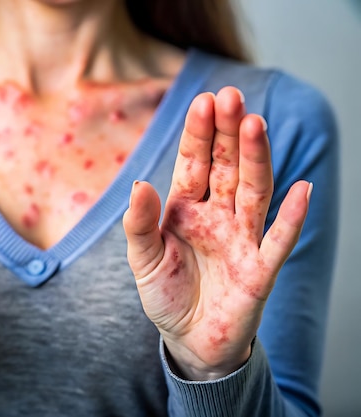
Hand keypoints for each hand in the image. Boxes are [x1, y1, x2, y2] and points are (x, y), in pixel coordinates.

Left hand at [123, 87, 310, 379]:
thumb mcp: (143, 260)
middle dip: (227, 133)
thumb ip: (139, 224)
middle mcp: (217, 215)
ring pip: (253, 191)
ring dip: (255, 160)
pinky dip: (291, 217)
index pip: (194, 163)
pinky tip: (302, 189)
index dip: (199, 134)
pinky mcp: (260, 269)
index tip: (203, 100)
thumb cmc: (167, 294)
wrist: (189, 339)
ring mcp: (241, 239)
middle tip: (231, 96)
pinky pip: (278, 240)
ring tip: (255, 124)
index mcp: (186, 208)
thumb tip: (140, 184)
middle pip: (226, 167)